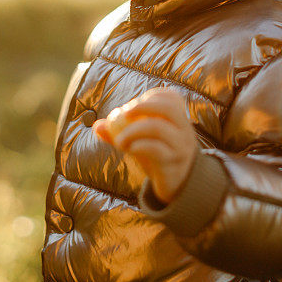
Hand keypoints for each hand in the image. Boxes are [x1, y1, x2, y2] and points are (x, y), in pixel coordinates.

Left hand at [93, 87, 197, 204]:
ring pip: (158, 128)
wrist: (174, 185)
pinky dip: (138, 145)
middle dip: (142, 106)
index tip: (132, 105)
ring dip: (132, 130)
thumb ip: (121, 132)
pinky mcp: (173, 163)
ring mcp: (180, 146)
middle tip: (122, 113)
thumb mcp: (142, 140)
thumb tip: (97, 125)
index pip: (170, 96)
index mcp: (179, 119)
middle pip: (168, 108)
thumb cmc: (157, 155)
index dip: (150, 96)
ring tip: (118, 140)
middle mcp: (184, 129)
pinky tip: (129, 148)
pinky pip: (156, 149)